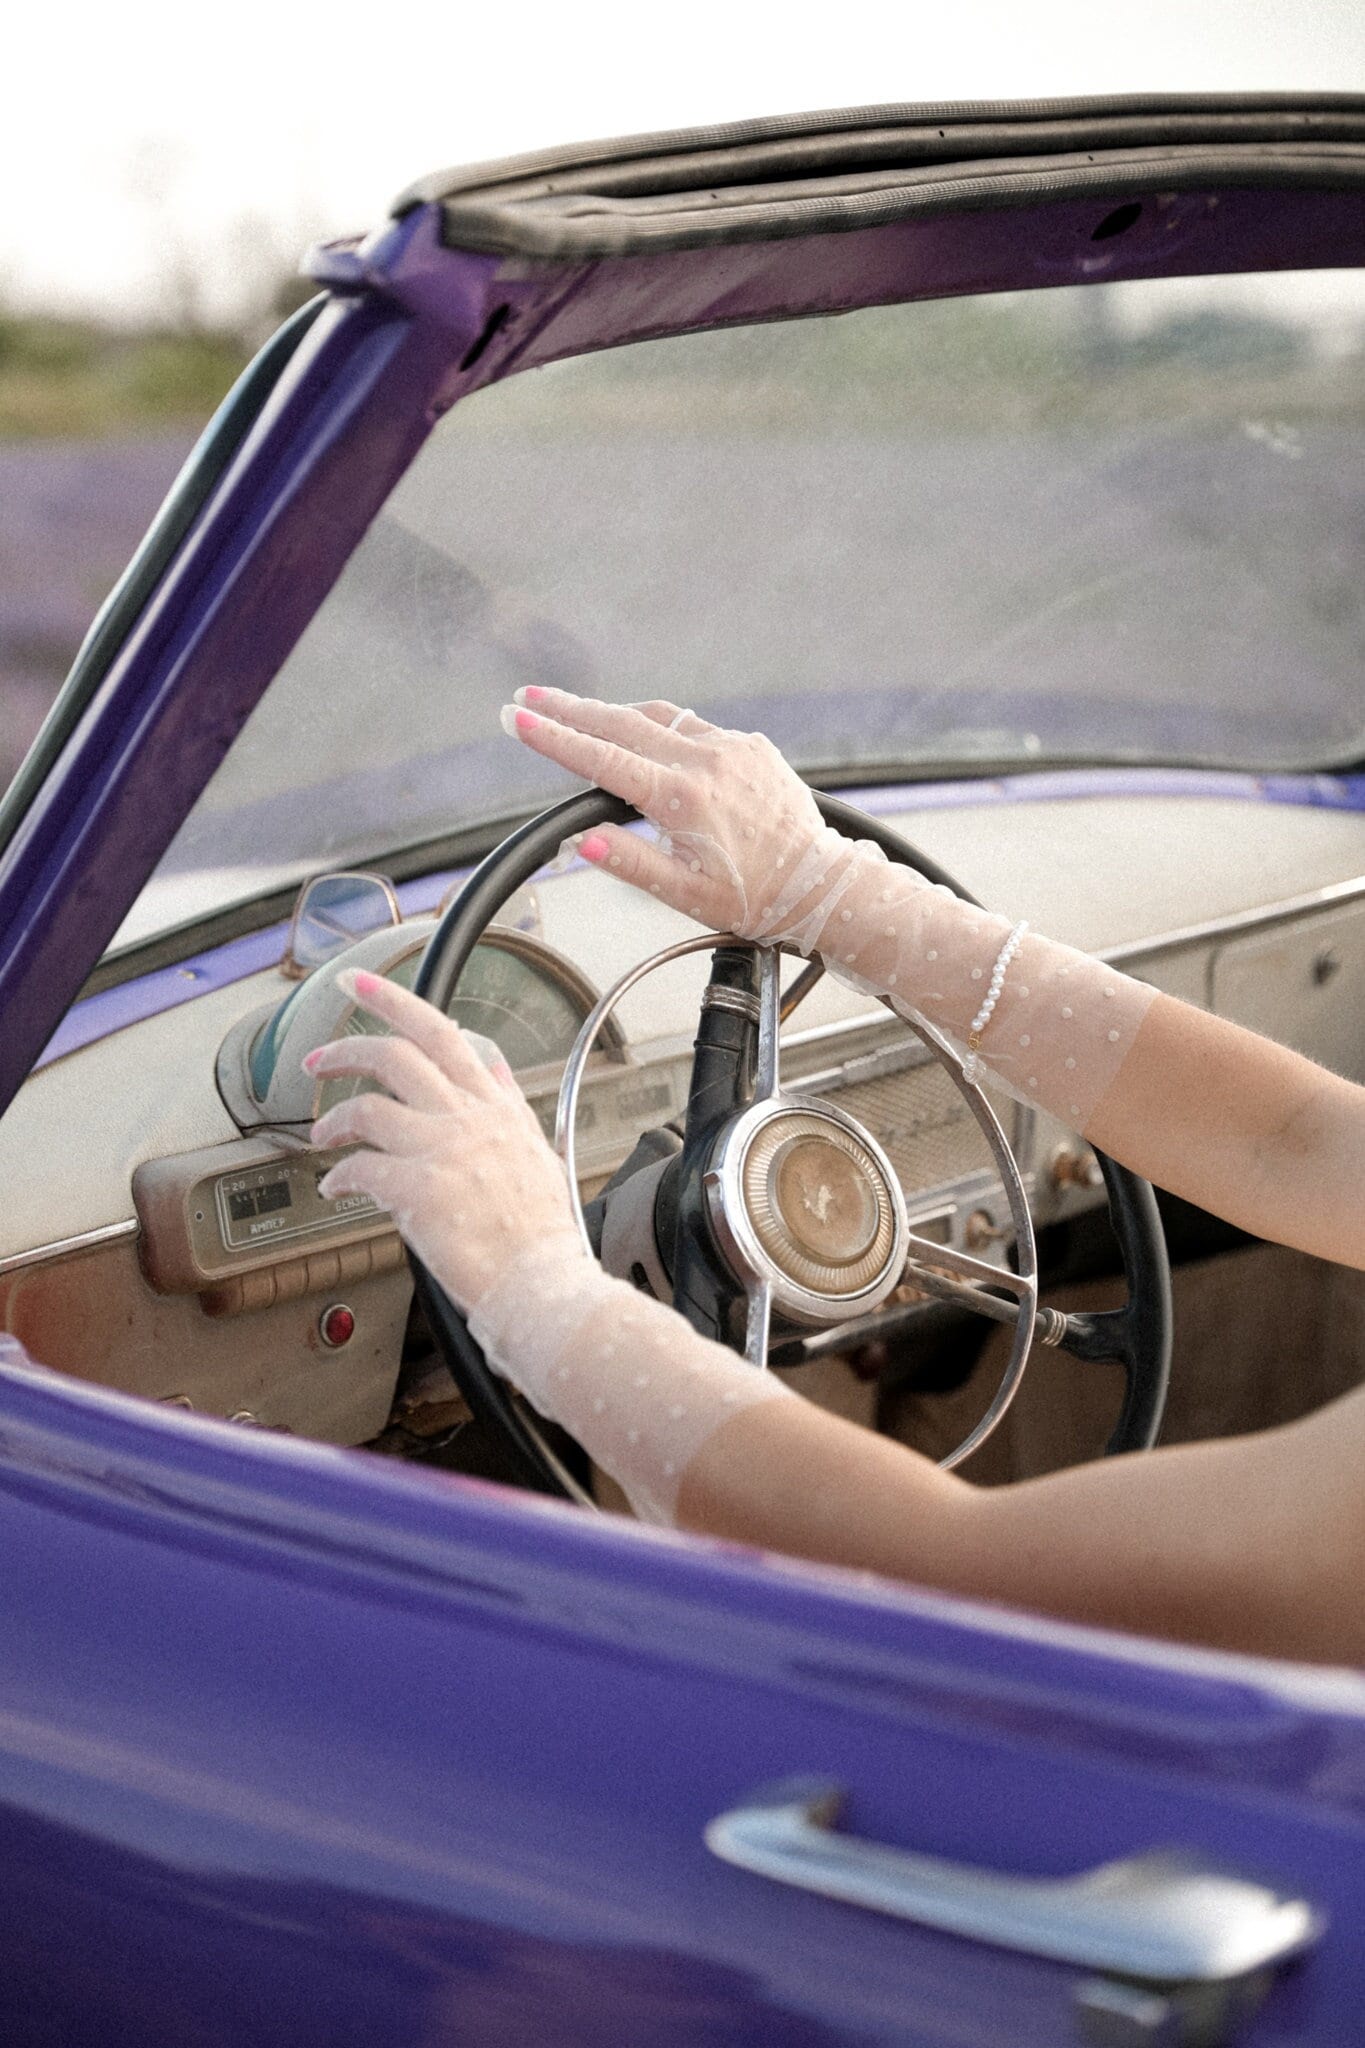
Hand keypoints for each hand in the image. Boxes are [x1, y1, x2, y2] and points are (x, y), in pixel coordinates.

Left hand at [306, 970, 585, 1311]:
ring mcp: (442, 1151)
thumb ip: (510, 1105)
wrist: (541, 1284)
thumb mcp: (538, 1150)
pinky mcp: (418, 1190)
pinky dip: (339, 1176)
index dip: (393, 1001)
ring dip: (334, 1120)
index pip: (442, 1034)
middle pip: (395, 1054)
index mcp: (495, 1107)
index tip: (360, 984)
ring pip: (367, 1107)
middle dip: (345, 1048)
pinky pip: (359, 1170)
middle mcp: (468, 1119)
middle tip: (317, 1058)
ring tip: (322, 1135)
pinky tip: (335, 1186)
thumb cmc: (539, 1233)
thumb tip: (497, 1069)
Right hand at [502, 688, 844, 943]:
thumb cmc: (754, 897)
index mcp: (683, 799)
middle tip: (528, 697)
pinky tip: (644, 735)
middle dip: (569, 708)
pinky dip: (660, 726)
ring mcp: (731, 747)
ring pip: (658, 717)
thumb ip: (630, 863)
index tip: (516, 719)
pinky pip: (694, 726)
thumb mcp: (684, 895)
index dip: (553, 738)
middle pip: (622, 722)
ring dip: (614, 712)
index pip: (601, 759)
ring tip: (575, 711)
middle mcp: (706, 761)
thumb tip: (582, 842)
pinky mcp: (751, 745)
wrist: (820, 884)